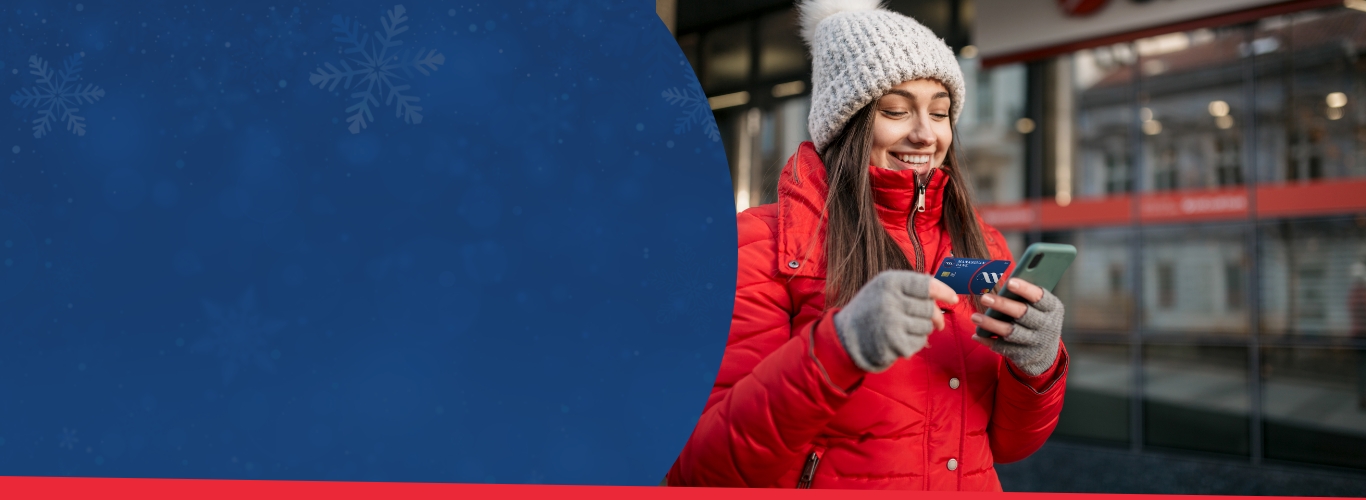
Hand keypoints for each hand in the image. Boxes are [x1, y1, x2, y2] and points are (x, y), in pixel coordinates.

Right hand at [833, 270, 958, 372]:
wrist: (846, 336)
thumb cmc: (871, 309)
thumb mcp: (884, 288)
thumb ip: (912, 286)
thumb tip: (945, 293)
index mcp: (889, 281)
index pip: (927, 284)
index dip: (944, 292)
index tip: (953, 299)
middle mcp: (890, 300)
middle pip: (929, 308)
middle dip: (934, 316)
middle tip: (935, 321)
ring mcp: (892, 322)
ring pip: (927, 326)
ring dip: (923, 330)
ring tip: (906, 328)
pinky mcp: (895, 343)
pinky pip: (920, 341)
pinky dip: (915, 342)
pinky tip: (901, 339)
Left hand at [971, 278, 1063, 376]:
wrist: (1045, 350)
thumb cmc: (1037, 317)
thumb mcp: (1039, 306)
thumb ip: (1026, 295)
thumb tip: (1003, 282)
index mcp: (1052, 308)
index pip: (1040, 297)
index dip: (1025, 289)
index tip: (1010, 282)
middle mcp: (1047, 325)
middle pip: (1023, 314)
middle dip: (1003, 305)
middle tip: (984, 298)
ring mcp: (1036, 342)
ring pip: (1011, 332)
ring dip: (991, 324)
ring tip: (974, 317)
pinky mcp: (1024, 355)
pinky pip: (1003, 347)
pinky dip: (989, 341)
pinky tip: (977, 334)